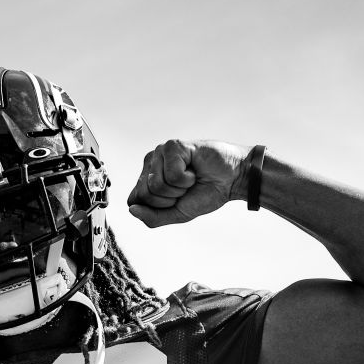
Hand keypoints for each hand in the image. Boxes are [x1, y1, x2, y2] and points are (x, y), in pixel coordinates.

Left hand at [126, 140, 248, 227]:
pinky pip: (171, 175)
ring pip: (156, 185)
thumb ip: (153, 217)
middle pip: (144, 194)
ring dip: (179, 188)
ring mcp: (159, 153)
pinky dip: (187, 179)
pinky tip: (194, 169)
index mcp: (146, 179)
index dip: (157, 207)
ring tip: (190, 178)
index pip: (133, 201)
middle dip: (169, 199)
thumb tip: (131, 210)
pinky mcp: (172, 146)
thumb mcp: (177, 214)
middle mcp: (149, 164)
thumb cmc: (205, 193)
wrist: (232, 180)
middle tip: (185, 188)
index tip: (175, 200)